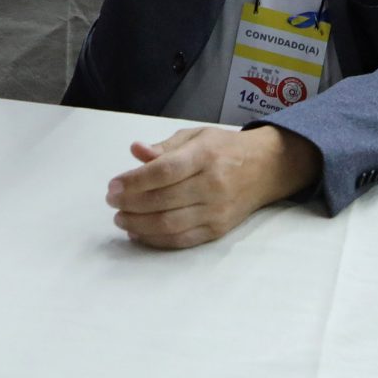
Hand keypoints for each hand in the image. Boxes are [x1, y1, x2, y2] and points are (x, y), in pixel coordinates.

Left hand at [106, 124, 321, 248]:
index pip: (164, 171)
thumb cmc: (224, 149)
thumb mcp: (196, 136)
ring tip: (120, 218)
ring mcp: (216, 211)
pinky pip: (181, 240)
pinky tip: (138, 232)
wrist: (265, 168)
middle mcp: (212, 185)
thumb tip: (136, 152)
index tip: (113, 185)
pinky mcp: (218, 230)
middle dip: (130, 203)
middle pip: (163, 200)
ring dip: (138, 224)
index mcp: (205, 155)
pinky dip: (155, 239)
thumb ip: (164, 147)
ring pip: (169, 224)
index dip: (134, 181)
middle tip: (112, 201)